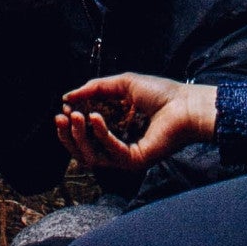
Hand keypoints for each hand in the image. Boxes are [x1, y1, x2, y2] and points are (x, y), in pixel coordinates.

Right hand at [57, 72, 216, 172]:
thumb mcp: (122, 84)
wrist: (185, 104)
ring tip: (76, 116)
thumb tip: (67, 96)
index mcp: (114, 128)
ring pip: (91, 156)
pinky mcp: (134, 161)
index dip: (70, 123)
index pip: (84, 134)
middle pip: (82, 150)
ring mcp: (125, 156)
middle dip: (68, 135)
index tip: (63, 107)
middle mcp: (117, 146)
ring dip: (80, 136)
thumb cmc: (160, 93)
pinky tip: (95, 118)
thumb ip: (95, 89)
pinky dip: (100, 135)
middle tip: (61, 116)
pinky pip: (110, 152)